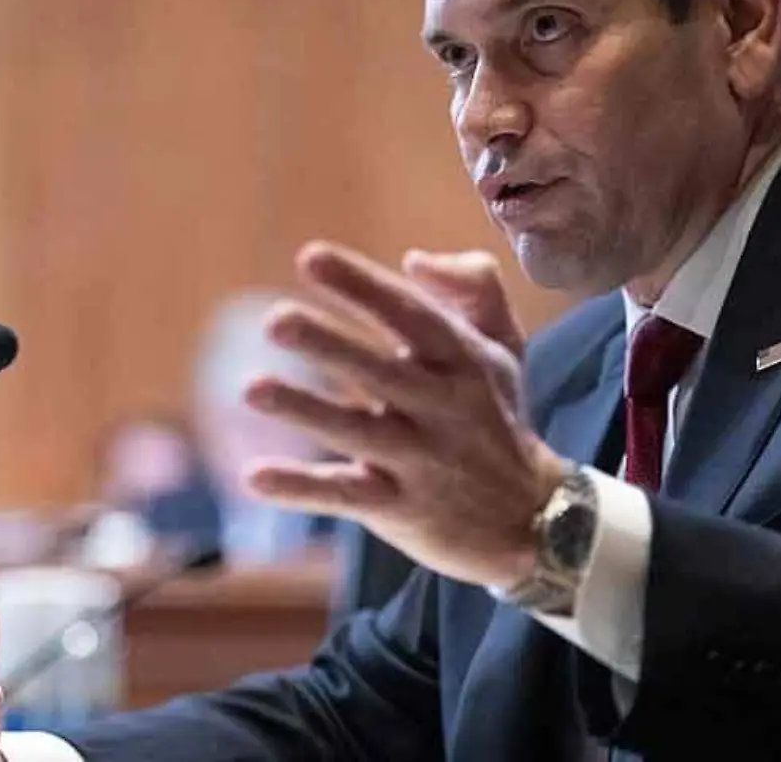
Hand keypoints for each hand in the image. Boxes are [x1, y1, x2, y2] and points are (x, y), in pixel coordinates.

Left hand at [243, 242, 565, 589]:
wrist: (530, 522)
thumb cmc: (498, 417)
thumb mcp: (505, 346)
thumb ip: (475, 285)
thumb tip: (413, 259)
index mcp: (464, 362)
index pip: (413, 315)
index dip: (363, 285)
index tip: (310, 258)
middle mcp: (443, 409)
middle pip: (381, 372)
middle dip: (328, 345)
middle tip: (274, 320)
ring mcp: (422, 463)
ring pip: (358, 433)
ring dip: (305, 411)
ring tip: (250, 389)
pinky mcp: (400, 510)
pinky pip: (346, 496)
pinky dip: (302, 489)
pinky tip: (254, 477)